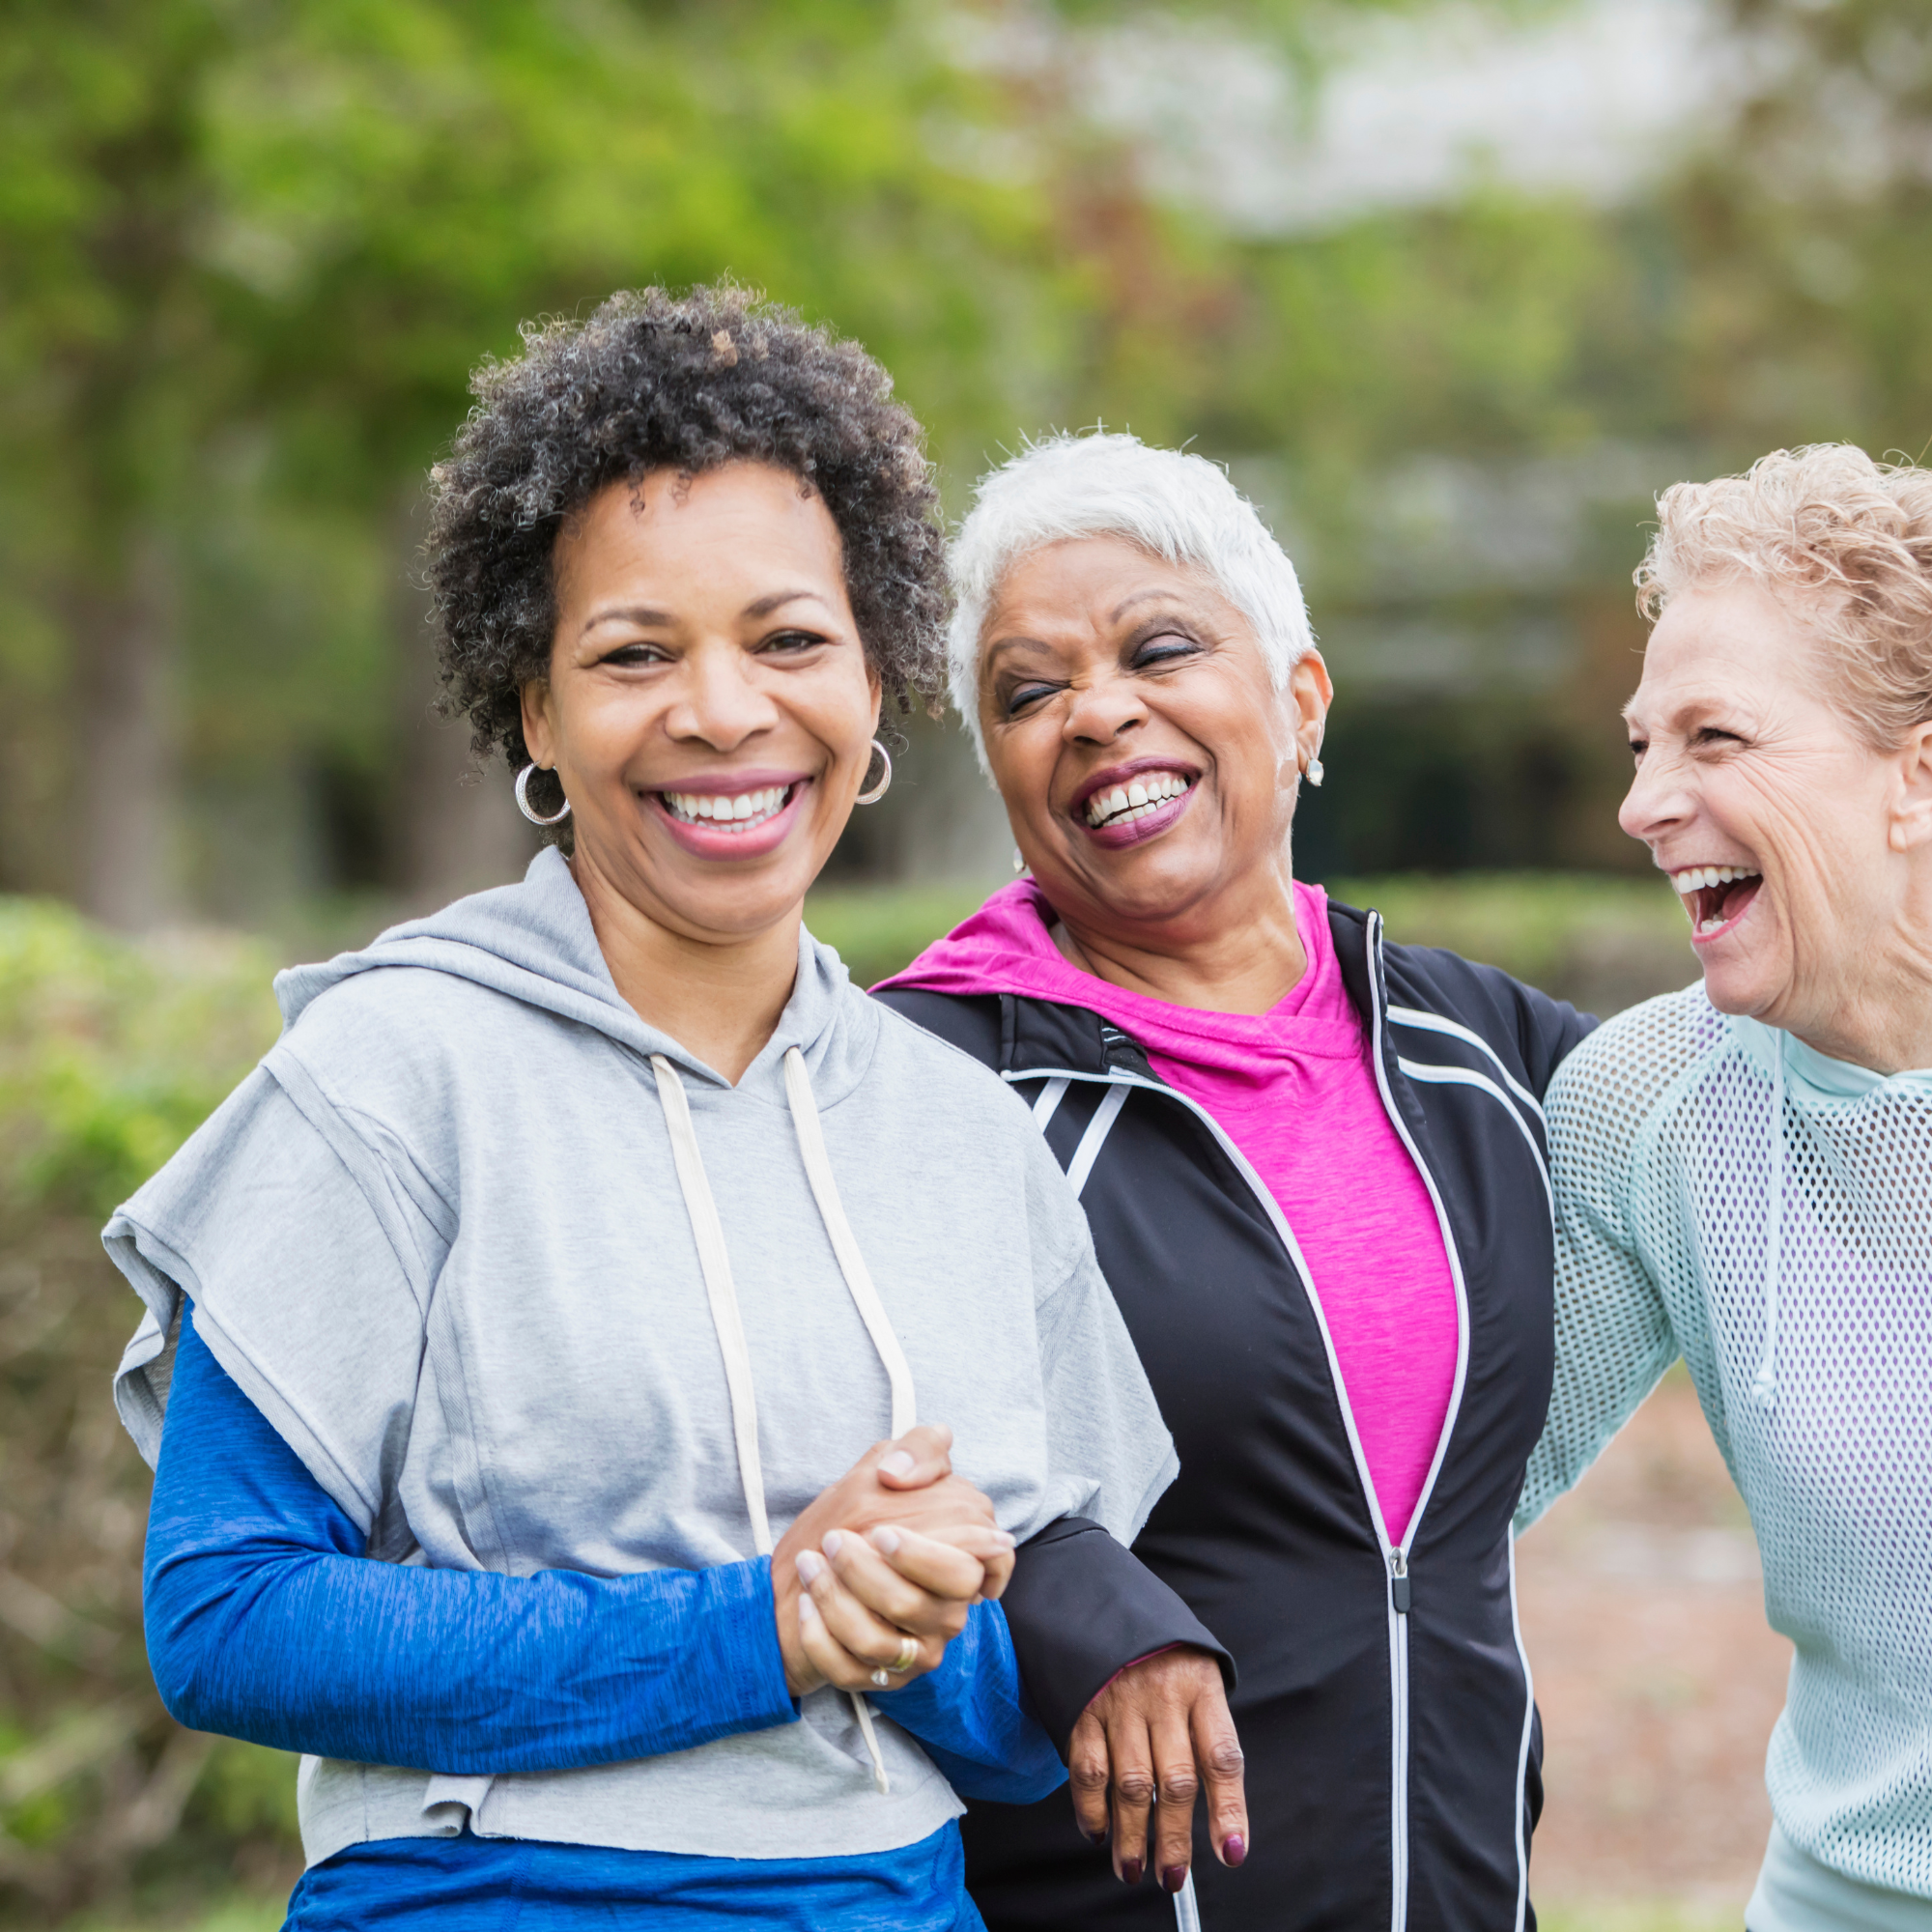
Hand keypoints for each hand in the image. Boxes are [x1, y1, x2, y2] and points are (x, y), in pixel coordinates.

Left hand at [772, 1426, 1014, 1696]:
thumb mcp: (886, 1466)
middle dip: (868, 1575)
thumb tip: (899, 1473)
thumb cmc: (857, 1516)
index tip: (881, 1533)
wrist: (806, 1569)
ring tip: (809, 1563)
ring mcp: (919, 1650)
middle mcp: (949, 1611)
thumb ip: (918, 1449)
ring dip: (834, 1599)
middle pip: (918, 1606)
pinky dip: (819, 1635)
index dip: (930, 1556)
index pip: (979, 1569)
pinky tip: (805, 1603)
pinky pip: (850, 1669)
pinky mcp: (885, 1679)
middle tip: (834, 1541)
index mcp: (962, 1559)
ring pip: (880, 1642)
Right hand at [1069, 1647, 1246, 1892]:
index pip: (1221, 1756)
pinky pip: (1088, 1769)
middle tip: (1173, 1877)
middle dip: (1173, 1838)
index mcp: (1200, 1685)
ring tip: (1133, 1869)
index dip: (1229, 1810)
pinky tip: (1098, 1832)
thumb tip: (1218, 1811)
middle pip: (1175, 1781)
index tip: (1231, 1854)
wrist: (1100, 1595)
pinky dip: (1091, 1809)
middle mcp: (1162, 1695)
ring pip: (1130, 1785)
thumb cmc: (1162, 1649)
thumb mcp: (1197, 1671)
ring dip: (1131, 1836)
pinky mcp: (1081, 1707)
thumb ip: (1205, 1730)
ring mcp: (1119, 1701)